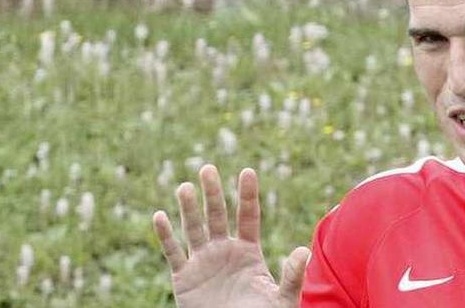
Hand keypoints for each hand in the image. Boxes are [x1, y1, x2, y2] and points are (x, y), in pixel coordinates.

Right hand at [153, 165, 309, 307]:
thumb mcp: (281, 299)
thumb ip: (292, 276)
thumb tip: (304, 251)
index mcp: (249, 252)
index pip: (248, 216)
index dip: (247, 194)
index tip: (247, 171)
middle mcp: (224, 251)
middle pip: (217, 216)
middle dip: (212, 193)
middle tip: (208, 169)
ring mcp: (203, 262)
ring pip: (194, 229)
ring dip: (188, 208)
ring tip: (185, 187)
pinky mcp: (184, 278)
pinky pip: (173, 252)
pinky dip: (165, 235)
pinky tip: (160, 216)